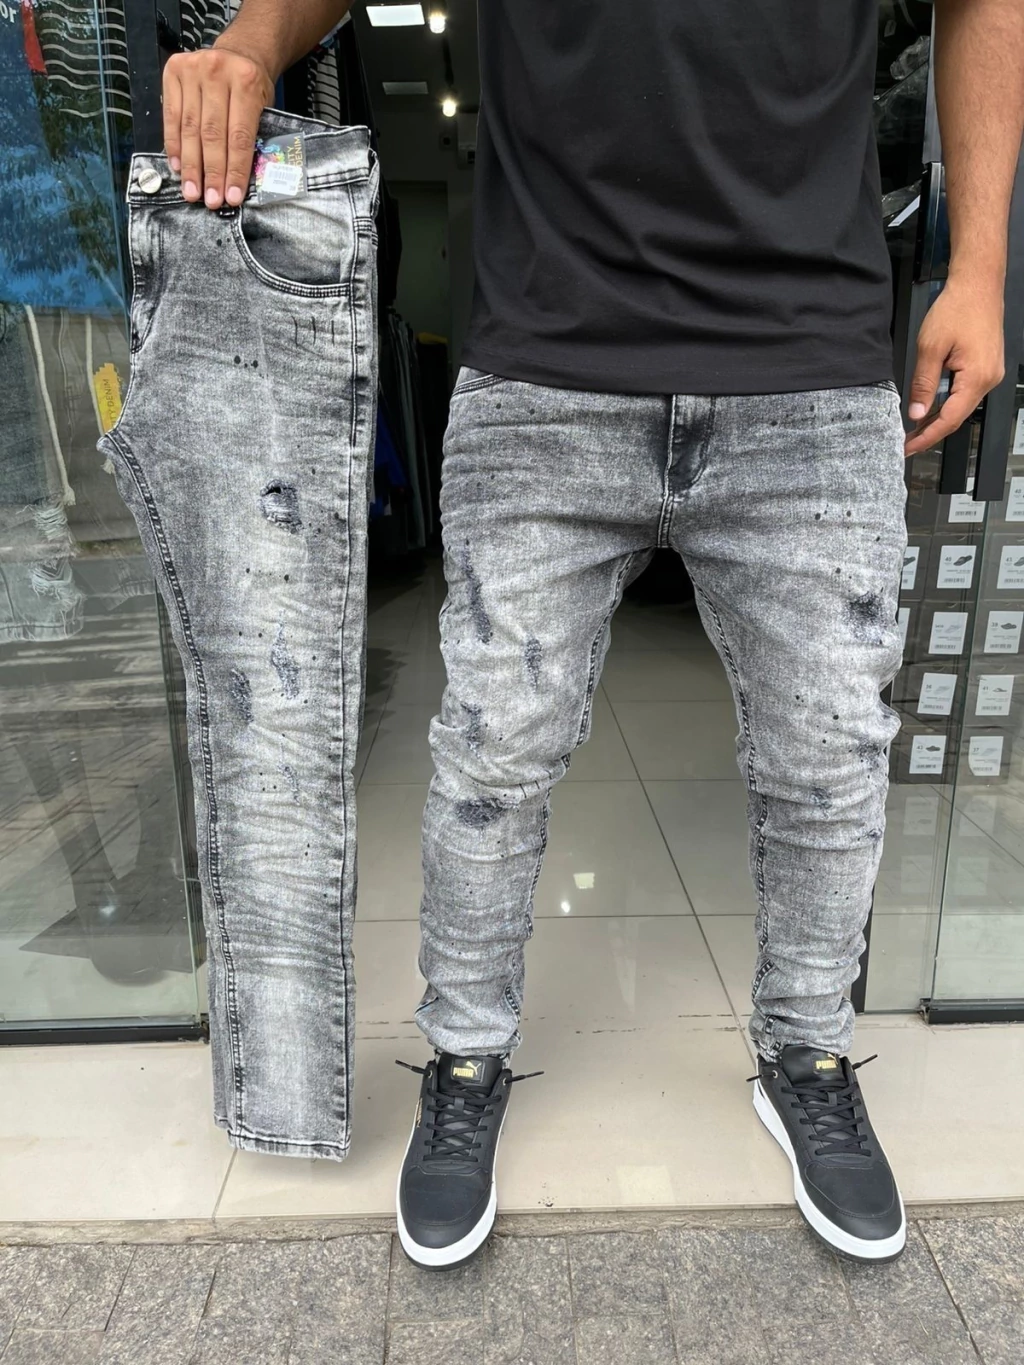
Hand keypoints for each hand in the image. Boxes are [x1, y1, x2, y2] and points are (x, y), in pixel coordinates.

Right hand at [162, 45, 273, 209]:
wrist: (238, 53)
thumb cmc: (252, 87)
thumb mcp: (263, 106)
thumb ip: (252, 136)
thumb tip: (238, 181)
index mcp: (246, 81)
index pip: (239, 136)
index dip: (234, 170)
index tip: (231, 197)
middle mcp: (217, 72)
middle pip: (212, 134)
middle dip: (211, 172)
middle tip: (210, 200)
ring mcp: (192, 69)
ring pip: (189, 128)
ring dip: (190, 165)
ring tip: (193, 192)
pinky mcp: (173, 71)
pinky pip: (171, 117)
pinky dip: (174, 145)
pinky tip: (178, 168)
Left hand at [904, 278, 1004, 456]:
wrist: (978, 285)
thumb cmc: (957, 308)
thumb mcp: (930, 348)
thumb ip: (923, 384)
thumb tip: (917, 413)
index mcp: (976, 378)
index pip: (949, 419)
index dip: (927, 437)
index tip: (908, 448)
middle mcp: (988, 379)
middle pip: (957, 416)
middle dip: (931, 432)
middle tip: (907, 443)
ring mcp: (990, 374)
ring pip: (961, 406)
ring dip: (938, 418)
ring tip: (914, 430)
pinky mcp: (986, 368)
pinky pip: (965, 393)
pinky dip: (947, 404)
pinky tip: (931, 409)